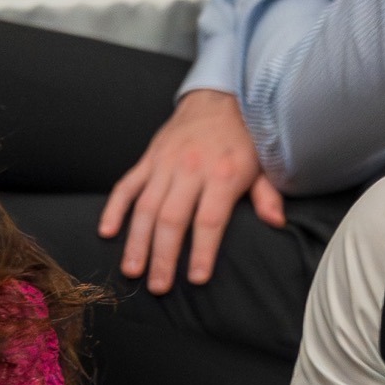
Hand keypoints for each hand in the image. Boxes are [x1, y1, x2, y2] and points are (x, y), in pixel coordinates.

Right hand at [98, 89, 284, 292]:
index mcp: (222, 173)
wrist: (219, 98)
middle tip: (158, 286)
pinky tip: (107, 232)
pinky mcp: (148, 158)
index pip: (209, 220)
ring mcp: (165, 163)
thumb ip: (267, 195)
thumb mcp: (263, 165)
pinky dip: (114, 208)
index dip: (202, 251)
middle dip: (163, 256)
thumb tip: (277, 222)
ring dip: (136, 241)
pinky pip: (126, 185)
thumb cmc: (244, 138)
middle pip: (172, 218)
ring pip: (145, 206)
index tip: (196, 278)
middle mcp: (190, 168)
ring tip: (132, 270)